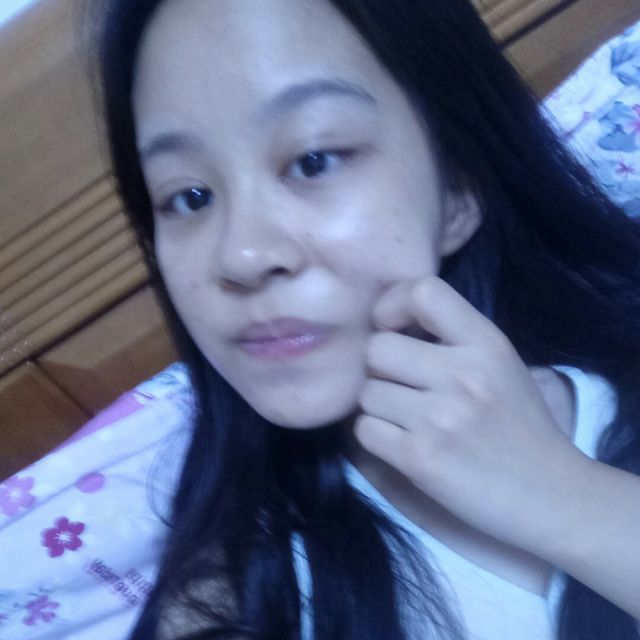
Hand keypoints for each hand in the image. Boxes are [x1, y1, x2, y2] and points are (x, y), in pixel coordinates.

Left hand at [354, 276, 589, 553]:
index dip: (392, 304)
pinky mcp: (420, 458)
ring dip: (377, 407)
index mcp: (487, 344)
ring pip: (366, 392)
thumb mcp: (501, 365)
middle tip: (401, 386)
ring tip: (407, 420)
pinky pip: (365, 430)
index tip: (392, 327)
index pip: (423, 291)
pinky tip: (402, 444)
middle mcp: (463, 375)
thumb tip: (386, 325)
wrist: (551, 497)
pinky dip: (376, 437)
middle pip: (377, 348)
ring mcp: (440, 418)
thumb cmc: (521, 427)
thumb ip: (453, 339)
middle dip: (380, 369)